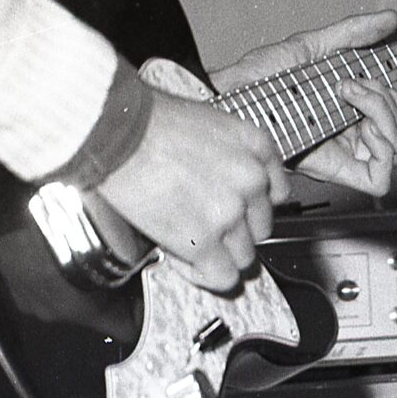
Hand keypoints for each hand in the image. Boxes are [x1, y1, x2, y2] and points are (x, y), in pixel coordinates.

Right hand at [93, 91, 281, 293]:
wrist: (120, 132)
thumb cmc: (148, 121)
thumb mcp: (208, 122)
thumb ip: (227, 154)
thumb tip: (219, 181)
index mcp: (256, 146)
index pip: (276, 193)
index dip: (250, 206)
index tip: (233, 211)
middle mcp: (252, 180)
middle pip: (260, 228)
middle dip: (232, 231)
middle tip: (200, 224)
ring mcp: (230, 213)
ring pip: (243, 257)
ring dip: (215, 254)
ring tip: (184, 240)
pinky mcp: (202, 241)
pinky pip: (222, 277)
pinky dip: (203, 275)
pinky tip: (181, 259)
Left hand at [215, 11, 396, 198]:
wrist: (234, 95)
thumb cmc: (259, 78)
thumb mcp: (310, 44)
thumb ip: (353, 32)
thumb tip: (388, 19)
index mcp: (344, 107)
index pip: (394, 110)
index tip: (387, 68)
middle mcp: (346, 131)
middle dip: (390, 97)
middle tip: (355, 82)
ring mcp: (342, 150)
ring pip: (395, 145)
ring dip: (384, 112)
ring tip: (349, 93)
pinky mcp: (333, 168)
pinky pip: (378, 177)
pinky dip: (382, 148)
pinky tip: (359, 121)